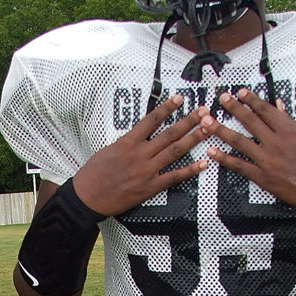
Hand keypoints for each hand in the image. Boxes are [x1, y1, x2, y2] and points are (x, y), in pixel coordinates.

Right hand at [73, 94, 207, 215]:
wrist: (87, 197)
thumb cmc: (94, 173)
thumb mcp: (108, 149)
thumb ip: (127, 142)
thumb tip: (140, 135)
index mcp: (128, 142)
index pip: (151, 120)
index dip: (167, 108)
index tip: (179, 98)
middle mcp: (139, 154)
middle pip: (169, 134)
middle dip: (188, 121)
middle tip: (204, 112)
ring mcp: (146, 171)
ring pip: (174, 152)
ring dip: (193, 139)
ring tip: (208, 130)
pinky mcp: (149, 188)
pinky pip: (173, 177)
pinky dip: (189, 170)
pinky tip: (203, 163)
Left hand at [201, 89, 295, 209]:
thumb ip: (291, 121)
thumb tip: (277, 106)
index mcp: (290, 129)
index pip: (265, 110)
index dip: (250, 100)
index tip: (239, 92)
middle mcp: (277, 142)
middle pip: (250, 122)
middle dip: (233, 108)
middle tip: (221, 99)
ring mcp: (268, 160)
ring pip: (240, 142)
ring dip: (221, 130)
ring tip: (207, 122)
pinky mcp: (264, 178)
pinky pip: (240, 166)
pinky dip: (225, 158)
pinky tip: (212, 151)